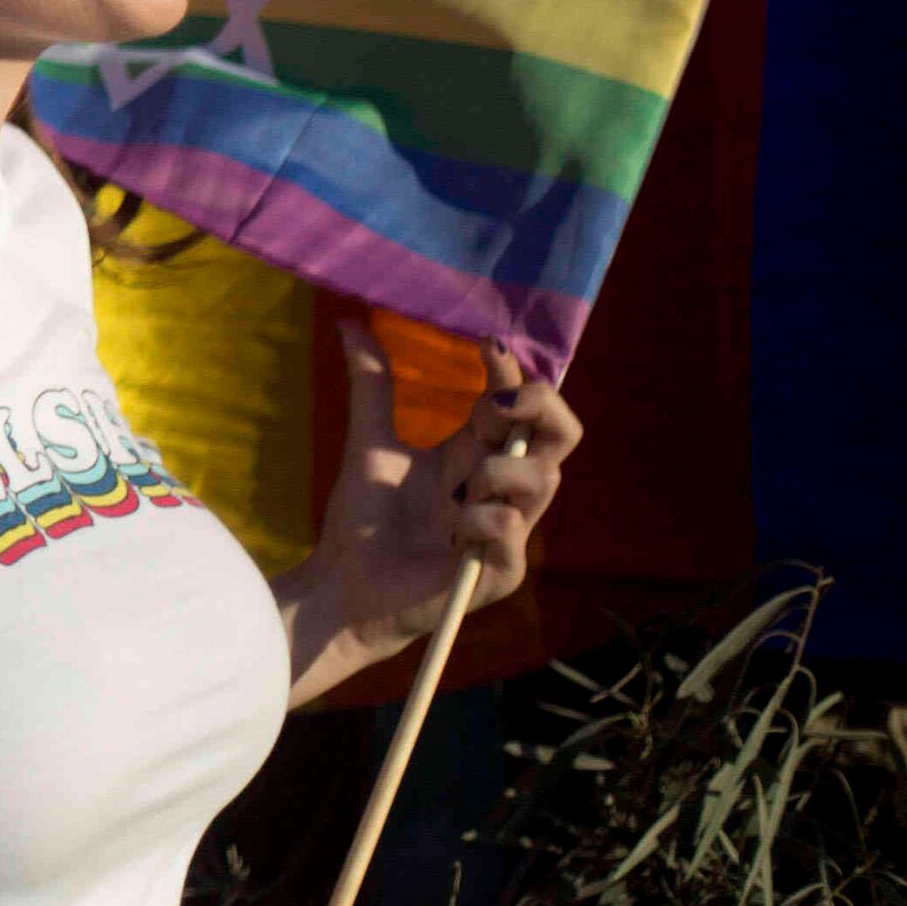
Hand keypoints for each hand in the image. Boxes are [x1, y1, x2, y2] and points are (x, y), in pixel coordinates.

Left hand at [291, 322, 580, 688]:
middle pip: (563, 435)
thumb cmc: (363, 520)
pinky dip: (476, 519)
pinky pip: (511, 526)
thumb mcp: (369, 442)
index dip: (513, 373)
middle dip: (540, 406)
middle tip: (492, 405)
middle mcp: (503, 488)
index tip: (486, 345)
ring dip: (497, 470)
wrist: (343, 583)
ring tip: (456, 490)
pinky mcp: (504, 571)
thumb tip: (349, 322)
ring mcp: (510, 530)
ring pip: (543, 477)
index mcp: (478, 454)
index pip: (520, 405)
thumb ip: (371, 385)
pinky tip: (448, 535)